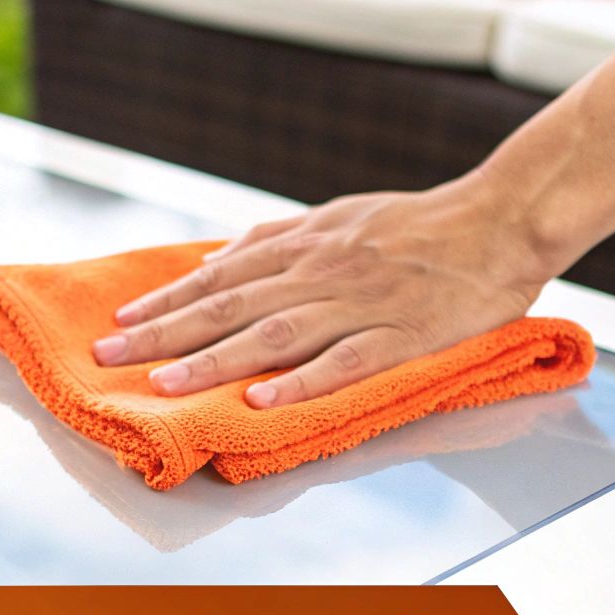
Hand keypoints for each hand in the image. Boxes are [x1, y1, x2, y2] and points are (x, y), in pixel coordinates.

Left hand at [90, 177, 556, 407]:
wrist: (503, 219)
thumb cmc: (421, 222)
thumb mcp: (340, 215)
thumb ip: (279, 237)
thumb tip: (216, 259)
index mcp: (308, 244)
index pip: (222, 275)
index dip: (168, 302)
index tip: (120, 325)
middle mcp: (323, 271)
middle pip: (233, 305)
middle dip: (167, 333)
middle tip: (112, 359)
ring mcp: (363, 303)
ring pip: (276, 333)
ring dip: (216, 360)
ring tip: (166, 384)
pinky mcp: (404, 333)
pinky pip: (346, 360)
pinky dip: (302, 381)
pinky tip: (263, 399)